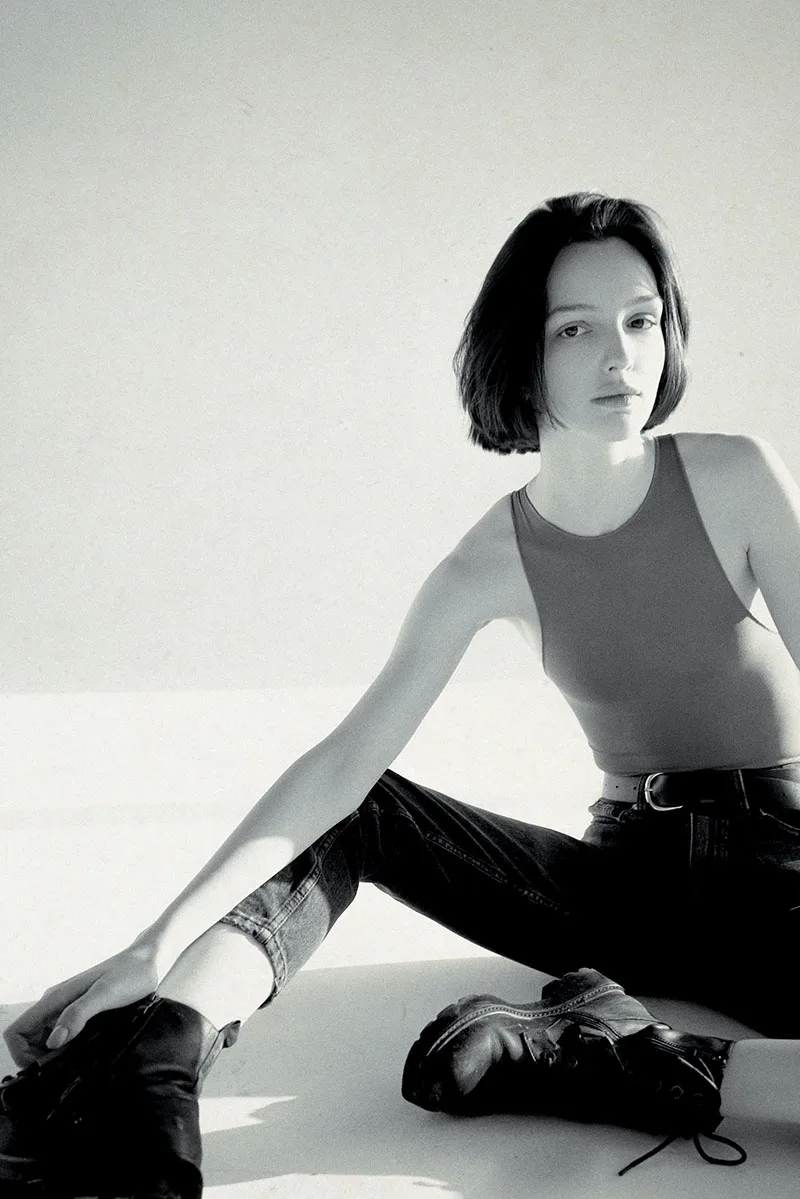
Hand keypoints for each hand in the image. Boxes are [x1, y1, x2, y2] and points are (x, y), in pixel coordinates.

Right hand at [3, 945, 159, 1068]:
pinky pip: (64, 1039)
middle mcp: (56, 1006)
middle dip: (39, 1061)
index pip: (17, 1032)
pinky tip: (86, 1057)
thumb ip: (79, 1013)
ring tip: (77, 1066)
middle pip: (28, 1042)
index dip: (21, 1054)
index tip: (44, 1069)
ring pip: (46, 1042)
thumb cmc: (130, 974)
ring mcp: (68, 1011)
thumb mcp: (106, 993)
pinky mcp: (81, 1016)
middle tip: (65, 1071)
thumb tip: (53, 1042)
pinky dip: (67, 1052)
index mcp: (54, 1000)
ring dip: (54, 1058)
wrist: (148, 961)